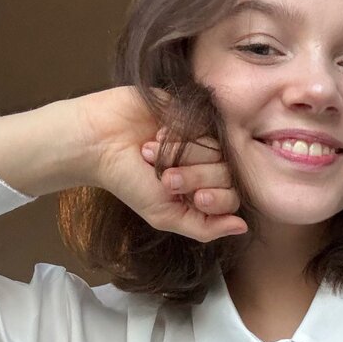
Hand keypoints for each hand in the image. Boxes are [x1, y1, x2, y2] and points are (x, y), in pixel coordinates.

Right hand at [76, 85, 247, 241]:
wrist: (100, 143)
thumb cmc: (129, 183)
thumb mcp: (165, 216)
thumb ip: (205, 227)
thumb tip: (242, 228)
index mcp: (202, 191)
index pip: (231, 197)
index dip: (216, 198)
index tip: (195, 197)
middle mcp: (205, 165)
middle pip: (227, 173)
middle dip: (194, 177)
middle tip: (165, 177)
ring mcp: (201, 138)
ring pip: (217, 149)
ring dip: (183, 155)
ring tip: (152, 154)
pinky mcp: (193, 113)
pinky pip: (205, 125)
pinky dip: (180, 134)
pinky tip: (157, 135)